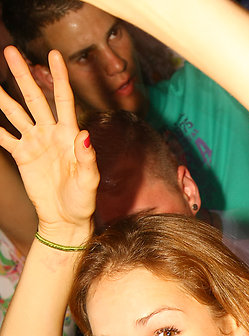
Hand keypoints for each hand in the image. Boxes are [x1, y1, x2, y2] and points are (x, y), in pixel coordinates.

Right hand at [0, 47, 98, 235]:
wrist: (66, 220)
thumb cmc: (83, 201)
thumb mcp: (89, 181)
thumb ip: (88, 158)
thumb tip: (84, 135)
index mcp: (69, 135)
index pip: (64, 99)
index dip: (59, 77)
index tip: (53, 54)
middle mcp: (51, 133)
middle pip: (34, 98)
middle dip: (23, 75)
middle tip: (11, 52)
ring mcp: (35, 143)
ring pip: (15, 113)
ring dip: (2, 96)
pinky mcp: (22, 156)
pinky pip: (4, 136)